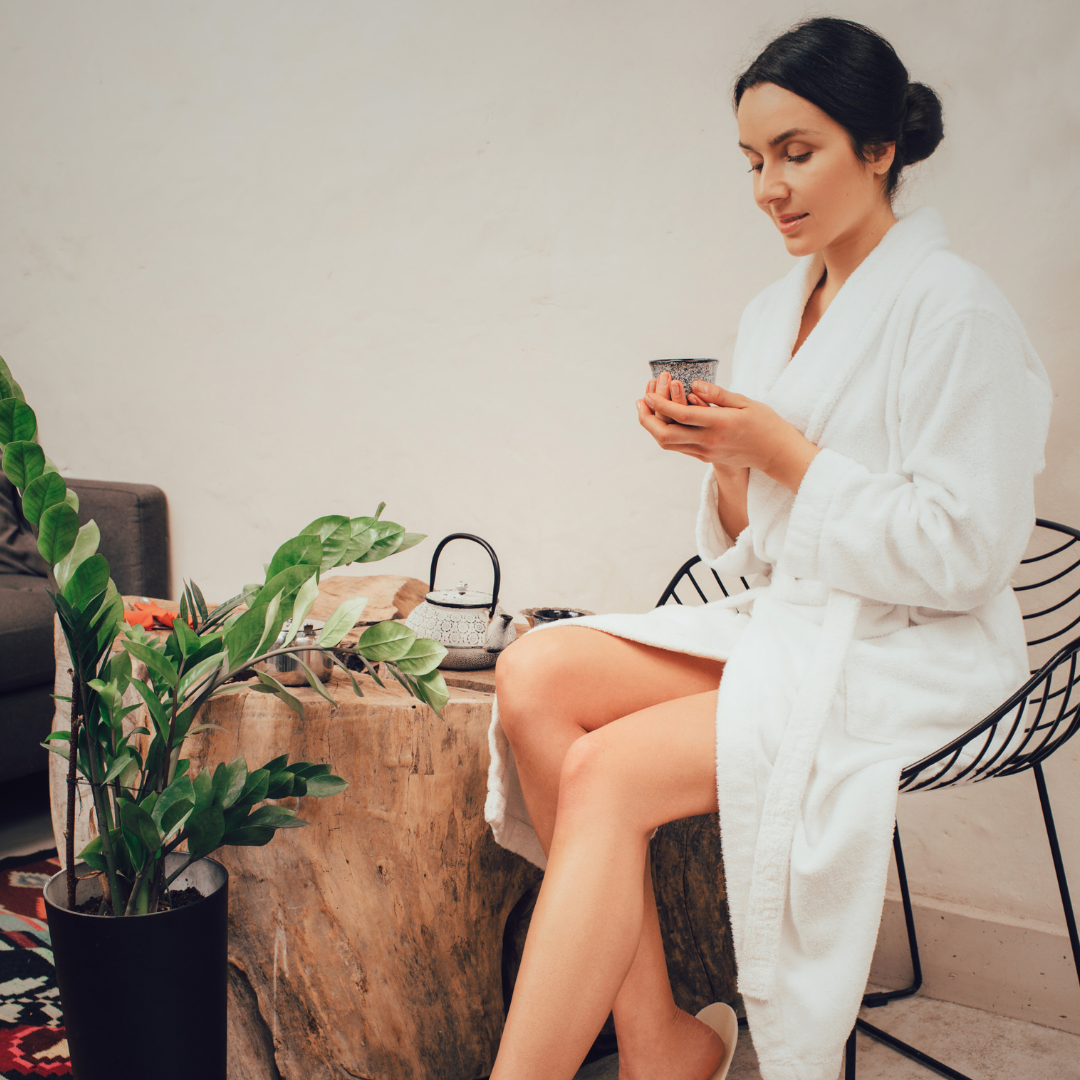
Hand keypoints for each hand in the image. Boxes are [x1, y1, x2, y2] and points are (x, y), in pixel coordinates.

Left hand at [637, 377, 819, 492]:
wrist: (775, 454)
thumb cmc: (764, 423)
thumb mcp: (745, 403)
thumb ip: (717, 394)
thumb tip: (694, 385)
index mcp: (719, 424)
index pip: (681, 415)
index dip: (660, 404)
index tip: (647, 393)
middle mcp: (708, 441)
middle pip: (666, 435)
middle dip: (647, 420)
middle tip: (639, 403)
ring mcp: (705, 452)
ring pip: (668, 444)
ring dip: (653, 427)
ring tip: (645, 408)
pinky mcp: (704, 457)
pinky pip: (678, 446)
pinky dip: (665, 432)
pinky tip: (662, 419)